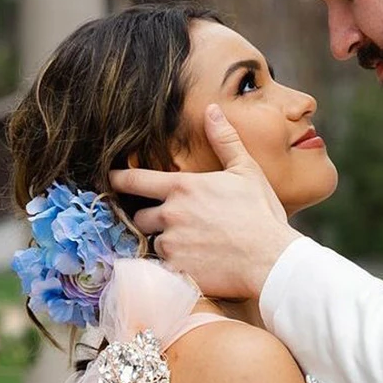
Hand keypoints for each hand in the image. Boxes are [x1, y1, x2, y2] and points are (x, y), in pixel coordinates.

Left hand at [108, 104, 299, 298]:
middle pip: (140, 216)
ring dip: (165, 244)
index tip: (111, 180)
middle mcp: (170, 214)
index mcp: (182, 187)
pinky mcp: (177, 271)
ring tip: (190, 247)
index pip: (134, 180)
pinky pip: (163, 269)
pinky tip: (193, 266)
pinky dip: (173, 267)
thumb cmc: (261, 215)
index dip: (118, 179)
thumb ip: (225, 140)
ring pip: (152, 243)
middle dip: (151, 219)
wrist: (271, 260)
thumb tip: (213, 111)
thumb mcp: (246, 171)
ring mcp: (171, 245)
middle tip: (174, 224)